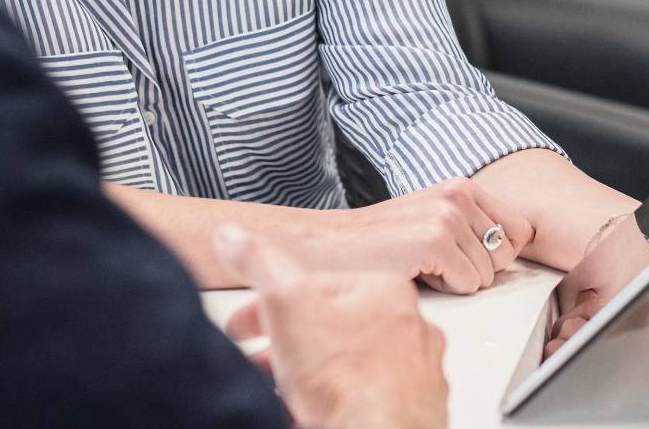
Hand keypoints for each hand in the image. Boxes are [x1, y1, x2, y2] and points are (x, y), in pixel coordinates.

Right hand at [215, 224, 447, 428]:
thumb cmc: (349, 379)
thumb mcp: (287, 303)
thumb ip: (260, 264)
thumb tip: (234, 236)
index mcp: (385, 291)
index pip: (315, 286)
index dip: (268, 305)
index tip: (243, 325)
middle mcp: (410, 328)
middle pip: (333, 329)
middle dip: (288, 345)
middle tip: (258, 363)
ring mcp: (415, 374)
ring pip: (349, 367)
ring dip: (310, 377)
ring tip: (280, 395)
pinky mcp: (412, 412)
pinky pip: (364, 400)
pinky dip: (334, 404)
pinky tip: (310, 414)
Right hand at [308, 177, 534, 293]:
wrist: (329, 248)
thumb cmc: (380, 242)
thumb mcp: (433, 219)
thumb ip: (475, 224)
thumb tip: (519, 244)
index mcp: (461, 186)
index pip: (521, 229)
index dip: (495, 253)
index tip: (463, 254)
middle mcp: (458, 194)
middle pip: (507, 256)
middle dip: (477, 268)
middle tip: (437, 261)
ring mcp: (447, 216)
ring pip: (488, 275)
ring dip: (457, 280)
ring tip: (422, 265)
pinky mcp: (435, 241)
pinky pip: (469, 285)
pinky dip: (445, 290)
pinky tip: (417, 273)